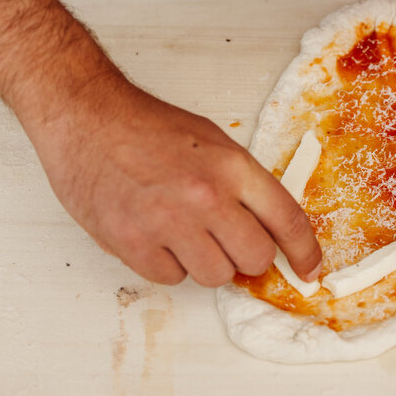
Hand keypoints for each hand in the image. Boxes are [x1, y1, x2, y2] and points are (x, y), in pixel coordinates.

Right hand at [26, 76, 322, 287]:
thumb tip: (267, 228)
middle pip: (254, 258)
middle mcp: (206, 196)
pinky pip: (170, 278)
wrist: (86, 117)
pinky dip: (166, 264)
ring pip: (214, 276)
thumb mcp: (211, 142)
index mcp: (232, 166)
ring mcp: (168, 222)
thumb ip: (242, 184)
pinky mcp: (132, 242)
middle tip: (226, 242)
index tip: (309, 269)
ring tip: (182, 231)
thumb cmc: (146, 127)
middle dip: (245, 257)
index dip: (304, 252)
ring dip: (204, 262)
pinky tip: (153, 234)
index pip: (286, 220)